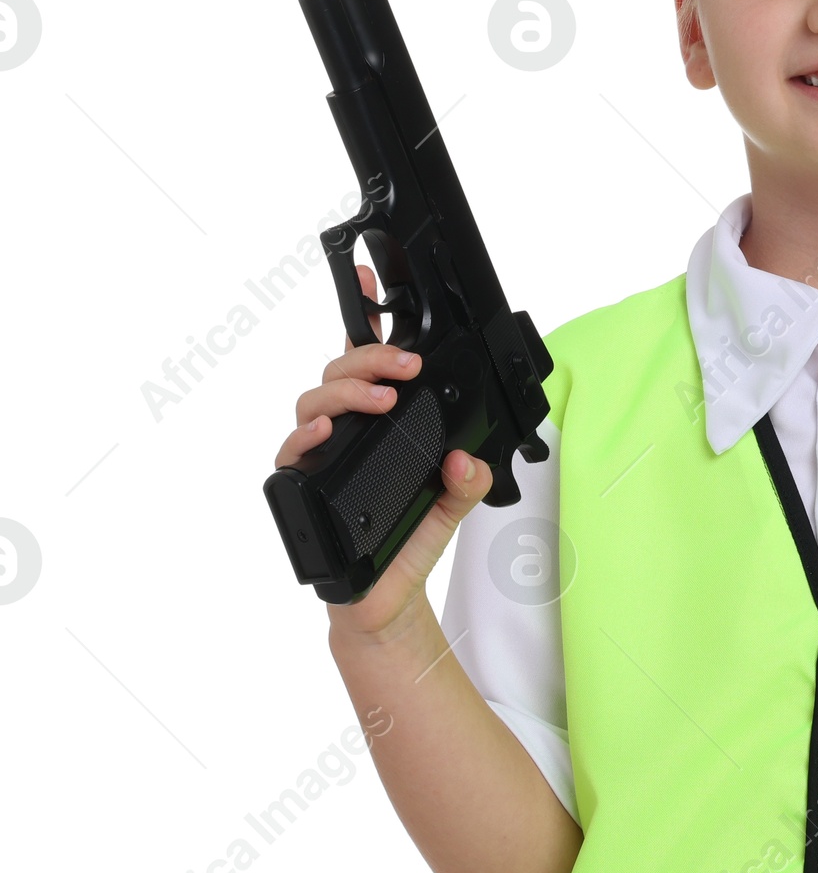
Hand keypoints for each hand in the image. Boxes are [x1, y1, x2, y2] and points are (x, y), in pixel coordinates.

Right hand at [272, 263, 493, 637]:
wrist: (385, 599)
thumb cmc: (409, 542)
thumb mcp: (454, 505)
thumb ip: (469, 479)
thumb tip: (466, 460)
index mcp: (381, 422)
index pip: (368, 360)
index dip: (364, 313)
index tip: (368, 273)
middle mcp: (346, 430)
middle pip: (341, 369)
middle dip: (373, 358)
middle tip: (407, 369)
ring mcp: (322, 454)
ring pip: (314, 399)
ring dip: (347, 390)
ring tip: (380, 399)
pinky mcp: (304, 485)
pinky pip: (292, 451)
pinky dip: (306, 434)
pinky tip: (327, 428)